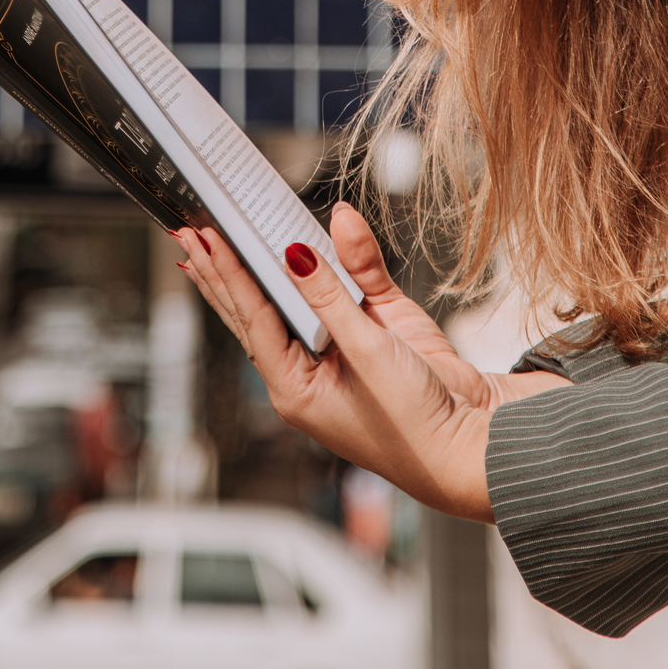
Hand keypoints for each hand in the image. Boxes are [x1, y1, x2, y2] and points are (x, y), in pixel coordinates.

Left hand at [173, 205, 568, 523]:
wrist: (476, 443)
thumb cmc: (415, 426)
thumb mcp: (366, 353)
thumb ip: (330, 294)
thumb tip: (295, 249)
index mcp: (295, 387)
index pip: (251, 319)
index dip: (227, 274)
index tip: (205, 237)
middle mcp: (311, 367)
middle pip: (259, 307)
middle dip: (225, 269)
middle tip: (190, 230)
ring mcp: (343, 347)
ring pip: (300, 290)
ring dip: (271, 258)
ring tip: (232, 226)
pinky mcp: (378, 329)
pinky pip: (353, 281)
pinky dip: (344, 253)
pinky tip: (329, 225)